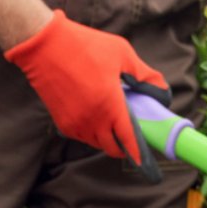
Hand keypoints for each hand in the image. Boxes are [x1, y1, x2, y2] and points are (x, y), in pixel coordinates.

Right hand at [5, 10, 169, 181]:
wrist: (44, 45)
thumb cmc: (84, 46)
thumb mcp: (122, 54)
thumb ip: (145, 75)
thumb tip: (161, 91)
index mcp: (110, 105)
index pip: (128, 139)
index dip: (138, 152)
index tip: (146, 162)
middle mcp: (91, 120)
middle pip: (112, 147)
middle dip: (124, 145)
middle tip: (131, 132)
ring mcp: (75, 123)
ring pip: (96, 143)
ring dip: (107, 138)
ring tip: (113, 120)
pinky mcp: (61, 121)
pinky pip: (82, 136)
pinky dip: (91, 132)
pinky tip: (96, 115)